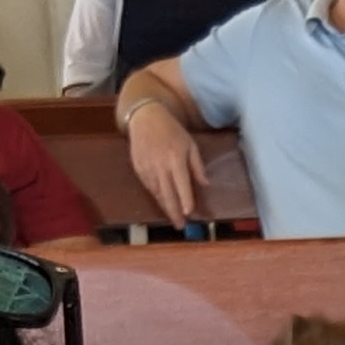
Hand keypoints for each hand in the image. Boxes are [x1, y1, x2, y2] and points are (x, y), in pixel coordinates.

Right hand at [124, 99, 205, 226]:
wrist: (145, 118)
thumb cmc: (172, 131)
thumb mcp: (190, 144)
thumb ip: (197, 165)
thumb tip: (205, 184)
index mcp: (175, 158)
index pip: (182, 184)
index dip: (185, 200)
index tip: (189, 213)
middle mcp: (160, 165)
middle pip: (167, 194)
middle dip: (174, 212)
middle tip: (180, 226)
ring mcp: (147, 168)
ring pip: (157, 193)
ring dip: (165, 207)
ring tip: (174, 218)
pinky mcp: (138, 169)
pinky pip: (149, 187)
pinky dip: (157, 196)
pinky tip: (163, 202)